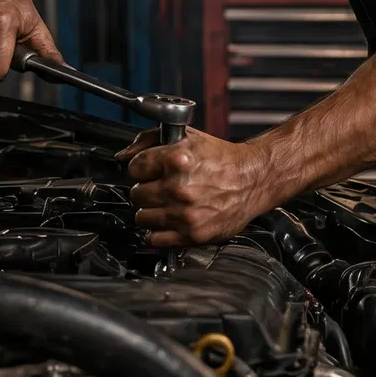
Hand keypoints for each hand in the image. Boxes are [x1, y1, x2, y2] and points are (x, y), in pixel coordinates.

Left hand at [122, 131, 275, 246]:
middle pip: (136, 194)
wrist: (253, 179)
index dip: (141, 168)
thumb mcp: (187, 138)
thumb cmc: (222, 159)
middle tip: (162, 187)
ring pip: (142, 217)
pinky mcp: (192, 234)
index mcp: (177, 160)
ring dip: (152, 211)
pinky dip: (160, 232)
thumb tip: (122, 156)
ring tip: (168, 203)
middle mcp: (179, 188)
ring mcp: (185, 213)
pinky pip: (155, 239)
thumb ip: (149, 141)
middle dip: (147, 189)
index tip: (150, 171)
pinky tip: (172, 220)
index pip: (134, 168)